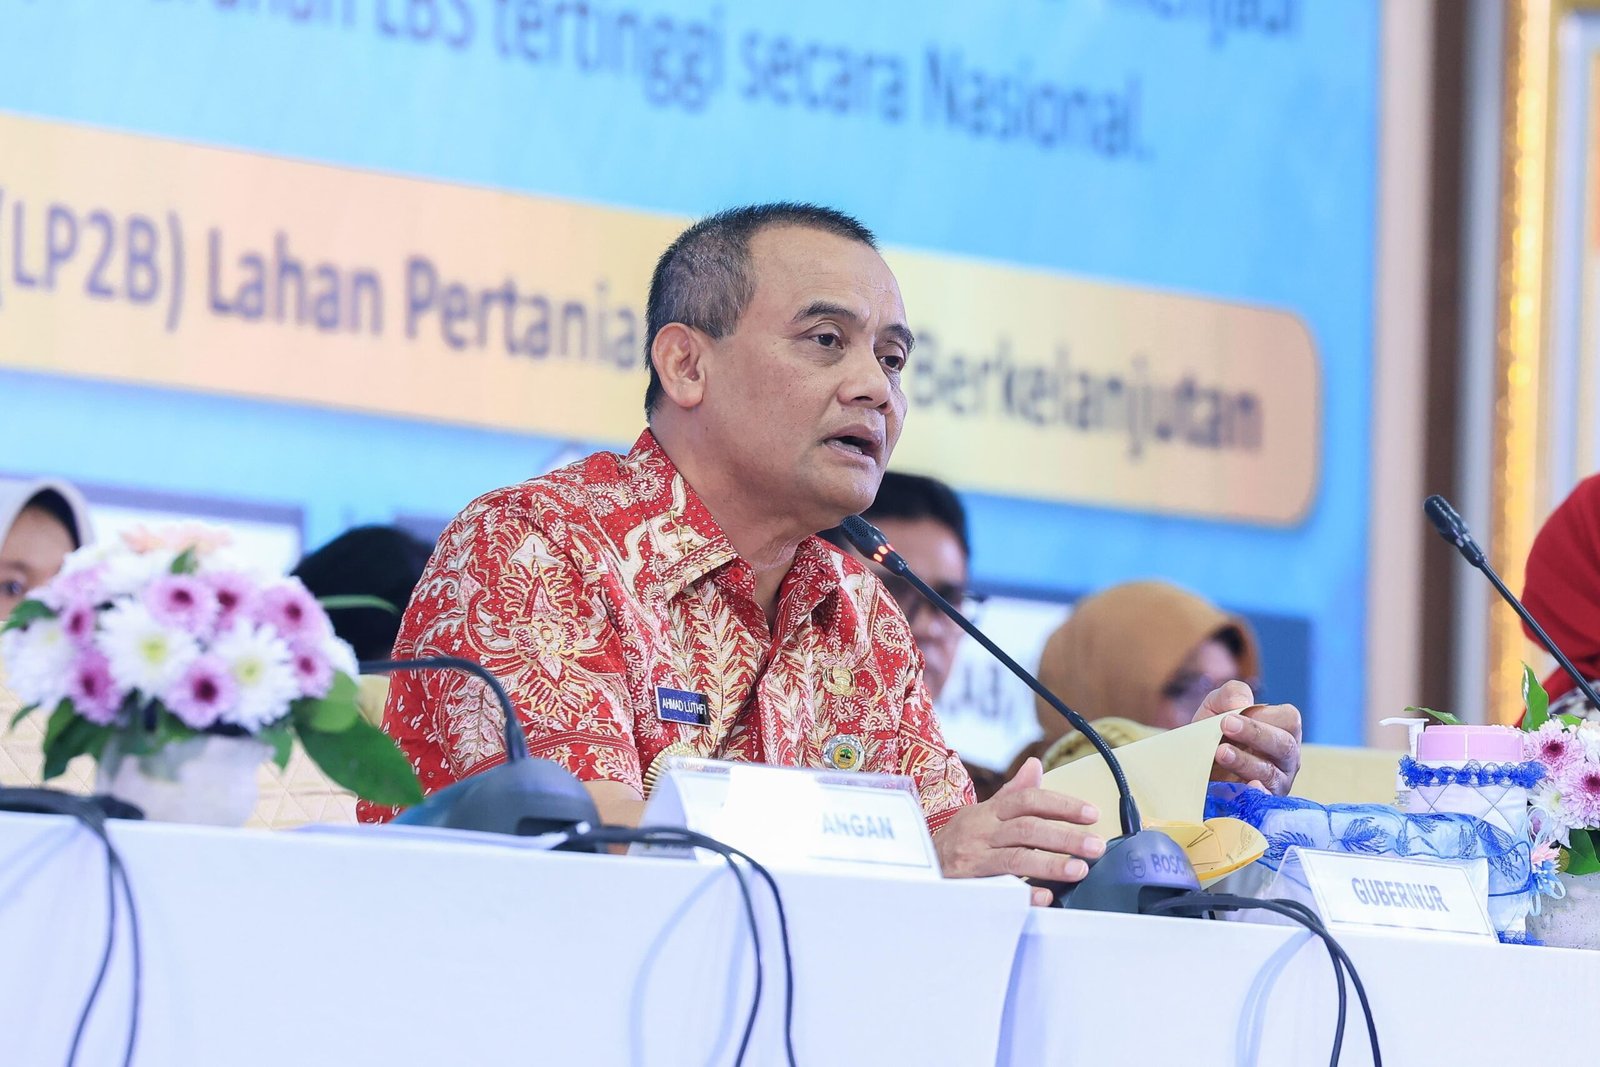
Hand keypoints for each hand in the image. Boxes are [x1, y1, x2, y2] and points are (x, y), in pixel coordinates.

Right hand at [934, 757, 1103, 906]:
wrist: (918, 867)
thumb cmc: (959, 840)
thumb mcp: (982, 813)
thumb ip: (1012, 793)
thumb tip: (1035, 765)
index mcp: (989, 811)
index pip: (1027, 800)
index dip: (1060, 805)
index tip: (1091, 814)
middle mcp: (981, 831)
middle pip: (1027, 829)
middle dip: (1065, 836)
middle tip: (1096, 846)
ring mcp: (974, 858)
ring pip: (1016, 858)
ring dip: (1051, 863)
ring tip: (1079, 870)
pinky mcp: (968, 884)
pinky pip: (999, 890)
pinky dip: (1023, 893)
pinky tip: (1045, 897)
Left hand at [1190, 680, 1301, 795]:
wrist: (1190, 763)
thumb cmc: (1214, 731)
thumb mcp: (1218, 705)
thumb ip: (1232, 694)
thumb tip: (1241, 705)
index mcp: (1282, 730)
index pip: (1288, 719)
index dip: (1261, 717)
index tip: (1228, 717)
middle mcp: (1286, 757)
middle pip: (1284, 745)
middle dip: (1255, 735)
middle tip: (1225, 726)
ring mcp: (1277, 782)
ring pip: (1271, 772)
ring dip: (1244, 761)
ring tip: (1220, 752)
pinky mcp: (1263, 804)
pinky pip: (1266, 801)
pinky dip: (1258, 794)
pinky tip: (1248, 786)